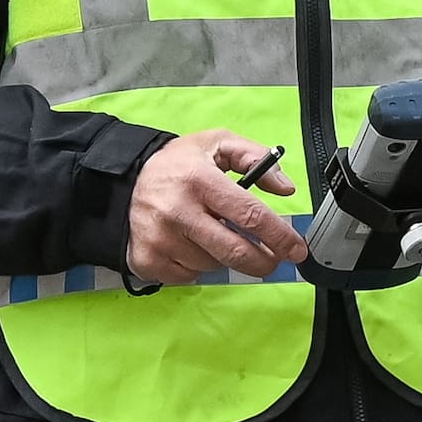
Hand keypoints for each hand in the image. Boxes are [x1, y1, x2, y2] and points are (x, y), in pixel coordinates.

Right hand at [127, 128, 302, 286]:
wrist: (125, 183)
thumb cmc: (177, 166)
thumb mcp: (216, 144)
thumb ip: (255, 158)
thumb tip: (284, 189)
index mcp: (199, 179)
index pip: (250, 215)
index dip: (280, 237)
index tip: (296, 249)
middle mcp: (178, 211)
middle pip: (236, 252)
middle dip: (264, 261)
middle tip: (272, 258)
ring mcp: (161, 239)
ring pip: (214, 266)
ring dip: (223, 257)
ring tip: (212, 234)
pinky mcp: (148, 259)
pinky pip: (190, 277)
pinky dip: (197, 267)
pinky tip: (190, 245)